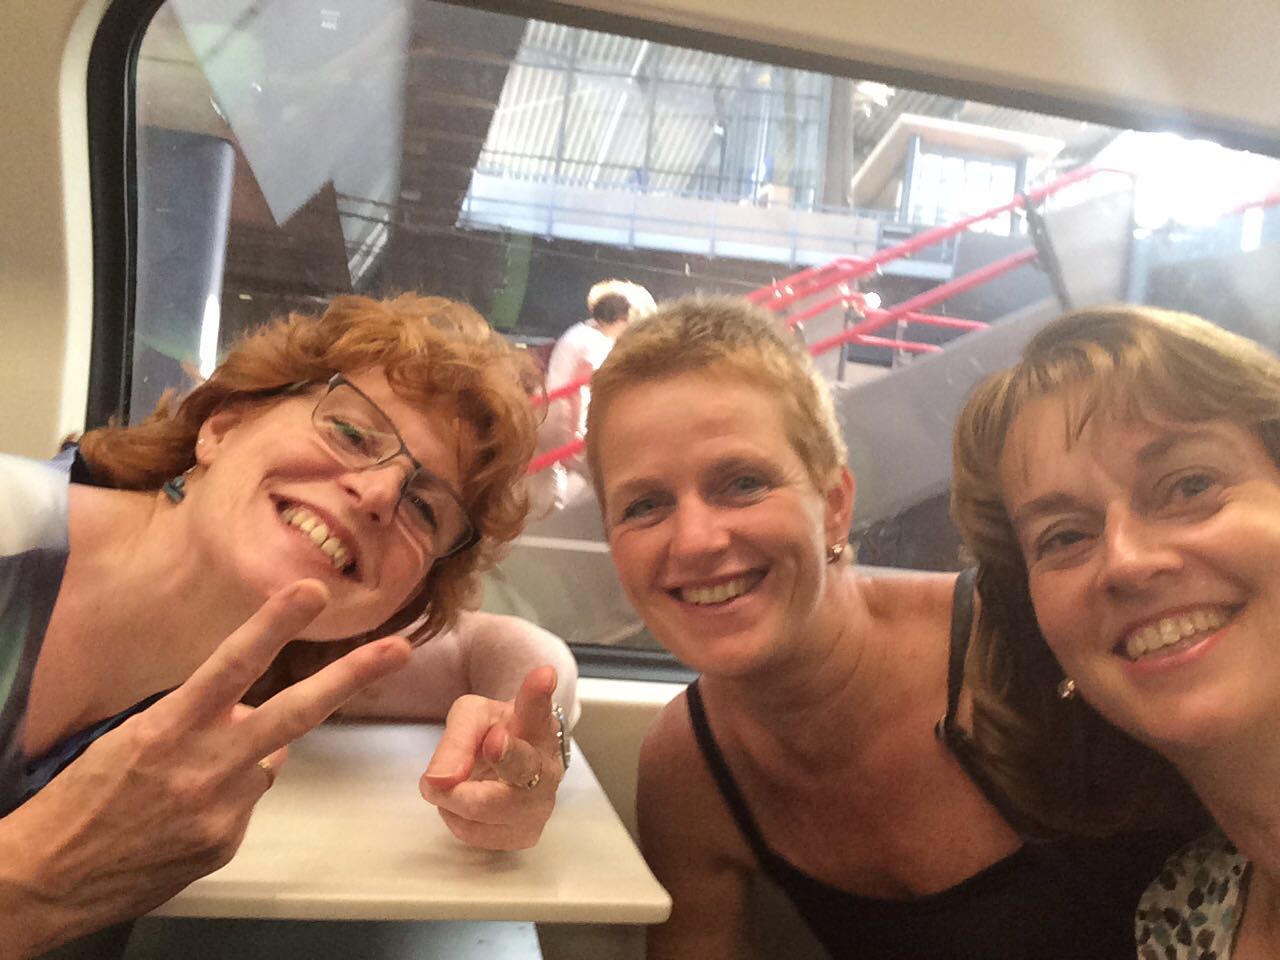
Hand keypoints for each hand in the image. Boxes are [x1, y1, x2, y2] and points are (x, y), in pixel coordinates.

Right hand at [0, 580, 409, 955]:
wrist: (45, 880)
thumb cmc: (84, 797)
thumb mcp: (136, 739)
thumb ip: (201, 718)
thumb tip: (251, 710)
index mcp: (170, 728)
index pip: (232, 664)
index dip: (275, 625)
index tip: (311, 591)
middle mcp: (204, 766)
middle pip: (293, 714)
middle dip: (352, 678)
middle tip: (399, 649)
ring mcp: (221, 809)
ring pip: (266, 761)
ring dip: (242, 759)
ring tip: (184, 782)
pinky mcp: (227, 843)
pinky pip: (247, 802)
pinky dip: (227, 798)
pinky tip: (183, 814)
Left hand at [419, 666, 564, 850]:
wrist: (509, 762)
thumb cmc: (493, 733)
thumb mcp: (471, 717)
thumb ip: (455, 741)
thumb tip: (438, 781)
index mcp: (537, 724)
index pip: (538, 707)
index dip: (537, 695)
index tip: (542, 676)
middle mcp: (547, 766)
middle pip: (524, 766)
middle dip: (504, 757)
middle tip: (490, 742)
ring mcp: (540, 805)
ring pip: (490, 809)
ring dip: (455, 797)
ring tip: (448, 782)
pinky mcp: (525, 834)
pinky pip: (475, 833)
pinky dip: (456, 818)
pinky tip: (461, 801)